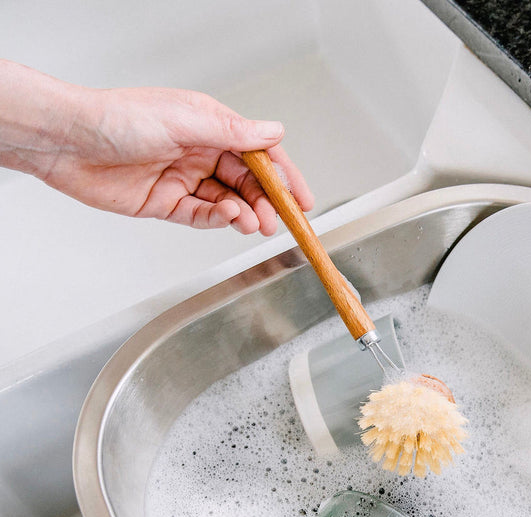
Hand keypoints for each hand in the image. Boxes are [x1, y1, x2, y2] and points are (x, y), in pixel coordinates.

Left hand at [0, 61, 312, 234]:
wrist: (68, 143)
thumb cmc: (117, 119)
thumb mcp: (186, 121)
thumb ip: (233, 132)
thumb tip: (273, 131)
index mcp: (208, 125)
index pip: (258, 154)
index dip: (284, 177)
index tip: (303, 200)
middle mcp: (199, 152)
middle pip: (246, 182)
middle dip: (265, 202)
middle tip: (276, 221)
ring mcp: (183, 179)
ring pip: (227, 202)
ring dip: (243, 213)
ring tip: (251, 223)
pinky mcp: (166, 203)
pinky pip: (201, 215)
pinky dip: (216, 219)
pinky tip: (225, 218)